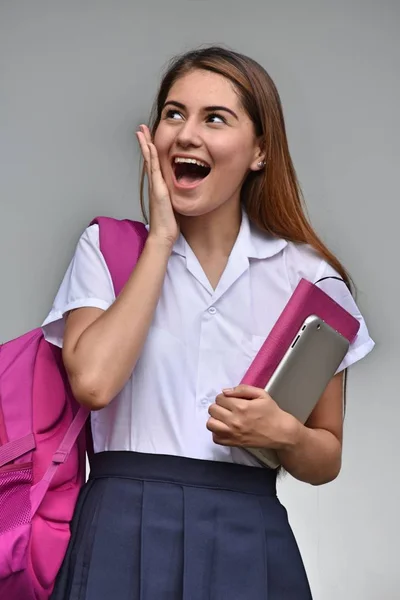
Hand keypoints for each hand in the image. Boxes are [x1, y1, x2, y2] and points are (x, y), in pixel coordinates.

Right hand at [136, 124, 178, 247]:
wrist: (163, 234)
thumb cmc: (168, 223)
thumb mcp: (173, 205)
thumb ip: (174, 196)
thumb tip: (179, 193)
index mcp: (158, 186)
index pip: (153, 164)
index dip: (150, 150)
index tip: (147, 138)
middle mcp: (155, 184)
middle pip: (148, 158)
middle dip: (144, 143)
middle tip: (140, 128)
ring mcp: (155, 185)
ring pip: (149, 160)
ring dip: (145, 145)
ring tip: (141, 131)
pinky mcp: (158, 189)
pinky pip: (155, 169)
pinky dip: (152, 157)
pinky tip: (150, 146)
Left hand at [206, 385, 299, 449]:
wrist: (281, 432)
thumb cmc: (271, 412)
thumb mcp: (261, 394)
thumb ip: (242, 389)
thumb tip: (225, 391)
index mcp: (241, 406)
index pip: (219, 398)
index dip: (225, 397)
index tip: (231, 400)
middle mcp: (234, 420)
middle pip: (212, 409)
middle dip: (219, 406)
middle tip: (228, 408)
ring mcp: (232, 433)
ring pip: (210, 424)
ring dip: (216, 419)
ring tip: (225, 418)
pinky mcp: (233, 443)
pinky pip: (215, 438)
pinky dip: (218, 432)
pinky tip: (226, 428)